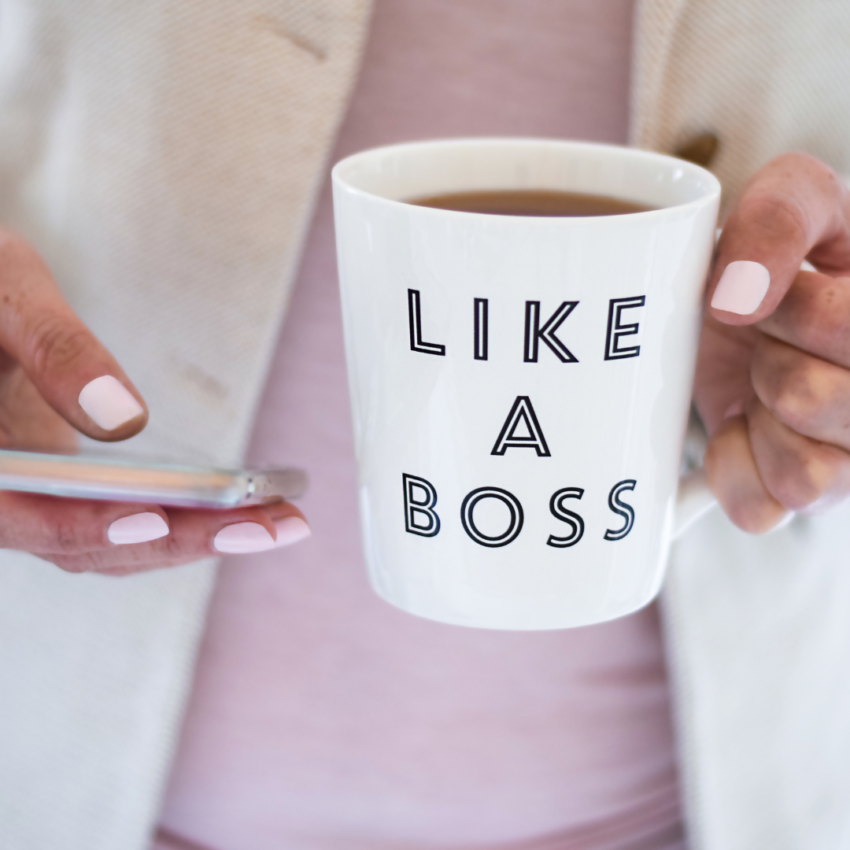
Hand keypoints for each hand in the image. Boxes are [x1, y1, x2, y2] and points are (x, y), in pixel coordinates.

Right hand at [0, 228, 308, 573]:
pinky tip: (242, 511)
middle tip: (267, 528)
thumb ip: (55, 351)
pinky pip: (121, 524)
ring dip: (195, 540)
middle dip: (181, 540)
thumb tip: (124, 417)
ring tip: (278, 522)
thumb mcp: (8, 297)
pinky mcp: (65, 493)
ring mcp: (33, 501)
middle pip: (86, 546)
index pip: (24, 515)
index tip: (154, 518)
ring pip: (112, 546)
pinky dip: (181, 523)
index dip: (88, 525)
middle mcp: (1, 496)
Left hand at [695, 152, 849, 532]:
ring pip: (803, 476)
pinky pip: (762, 509)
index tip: (777, 292)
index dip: (787, 306)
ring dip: (759, 417)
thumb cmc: (778, 254)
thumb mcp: (791, 198)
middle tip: (771, 338)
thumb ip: (778, 220)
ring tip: (768, 380)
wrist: (743, 302)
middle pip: (809, 399)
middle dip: (767, 357)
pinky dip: (733, 467)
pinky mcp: (805, 496)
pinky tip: (743, 423)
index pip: (839, 327)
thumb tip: (737, 298)